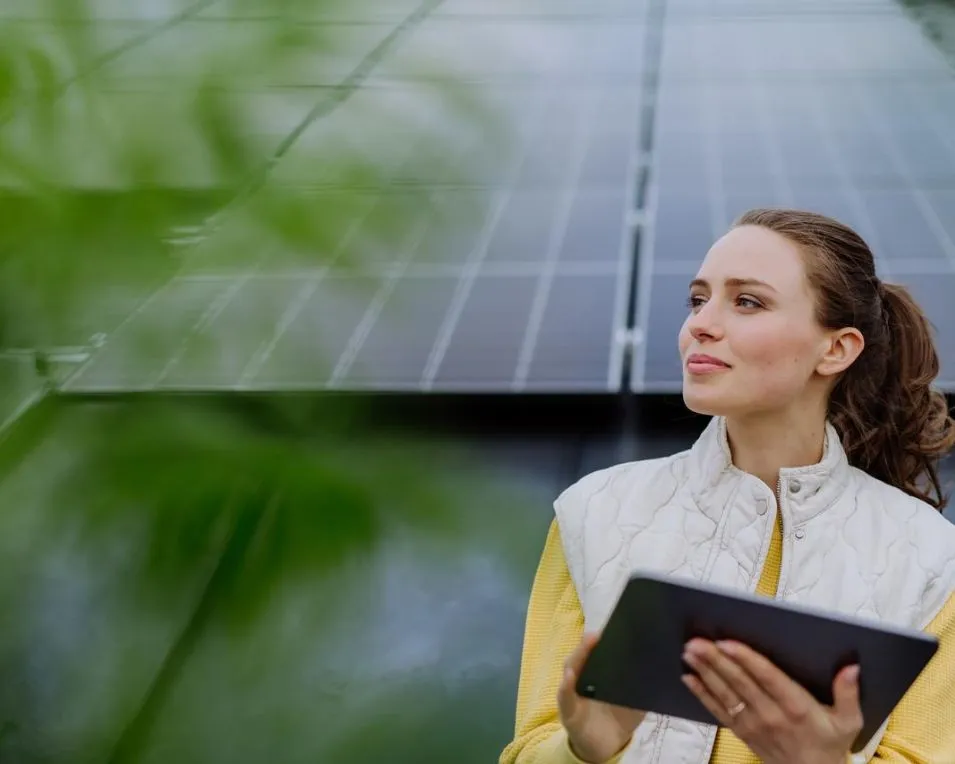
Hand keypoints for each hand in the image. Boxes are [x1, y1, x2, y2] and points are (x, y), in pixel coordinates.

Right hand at [559, 632, 645, 762]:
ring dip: (579, 655)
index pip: (599, 649)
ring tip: (588, 642)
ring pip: (571, 668)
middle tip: (601, 632)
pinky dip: (565, 686)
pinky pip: (564, 696)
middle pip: (583, 653)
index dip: (605, 636)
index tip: (615, 625)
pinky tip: (570, 677)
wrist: (607, 745)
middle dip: (590, 641)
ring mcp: (572, 691)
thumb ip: (644, 683)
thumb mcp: (636, 698)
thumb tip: (661, 665)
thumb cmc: (621, 716)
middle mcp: (583, 676)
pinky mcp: (567, 710)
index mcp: (599, 670)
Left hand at [681, 638, 862, 763]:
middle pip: (740, 683)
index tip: (726, 642)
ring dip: (705, 672)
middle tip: (696, 641)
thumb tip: (851, 667)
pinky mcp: (743, 733)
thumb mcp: (849, 722)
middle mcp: (772, 715)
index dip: (746, 659)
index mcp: (797, 708)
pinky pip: (719, 712)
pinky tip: (689, 678)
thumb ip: (848, 693)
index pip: (767, 678)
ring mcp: (754, 725)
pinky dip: (702, 694)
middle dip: (716, 660)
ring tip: (688, 653)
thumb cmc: (831, 745)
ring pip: (726, 695)